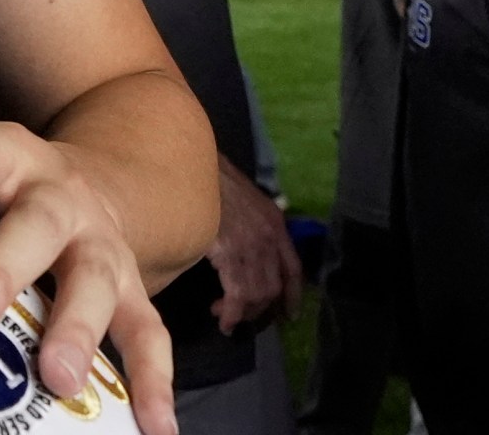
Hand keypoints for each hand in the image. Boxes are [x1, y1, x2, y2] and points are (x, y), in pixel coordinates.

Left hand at [0, 120, 177, 434]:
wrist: (106, 176)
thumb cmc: (5, 192)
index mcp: (9, 160)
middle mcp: (60, 198)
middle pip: (35, 226)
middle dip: (1, 272)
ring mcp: (101, 245)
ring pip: (95, 280)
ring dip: (75, 329)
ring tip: (56, 377)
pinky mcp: (134, 288)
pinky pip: (147, 332)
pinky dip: (153, 381)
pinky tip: (151, 427)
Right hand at [206, 156, 300, 332]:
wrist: (194, 168)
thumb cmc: (213, 183)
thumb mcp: (245, 201)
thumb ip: (254, 225)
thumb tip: (248, 249)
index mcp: (275, 224)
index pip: (293, 268)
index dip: (293, 295)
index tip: (289, 315)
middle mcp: (269, 237)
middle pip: (274, 287)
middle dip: (258, 309)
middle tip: (241, 314)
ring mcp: (250, 245)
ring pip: (256, 294)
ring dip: (242, 312)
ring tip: (223, 313)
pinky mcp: (229, 252)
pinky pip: (237, 294)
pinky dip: (231, 314)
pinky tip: (223, 319)